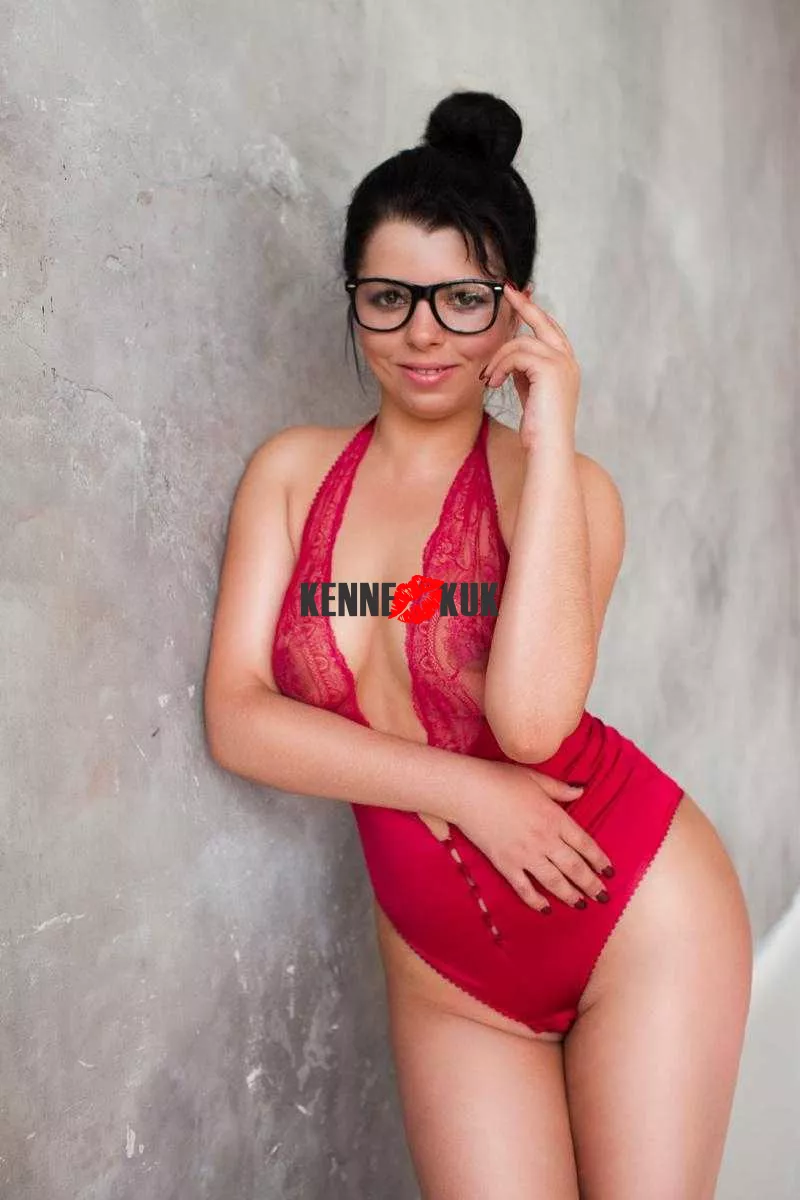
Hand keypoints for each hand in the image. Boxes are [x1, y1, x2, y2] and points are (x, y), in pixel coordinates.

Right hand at [450, 758, 612, 911]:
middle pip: (574, 867)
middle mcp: (544, 839)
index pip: (585, 844)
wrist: (467, 792)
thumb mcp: (536, 778)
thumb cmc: (500, 779)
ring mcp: (525, 855)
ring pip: (554, 881)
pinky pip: (524, 888)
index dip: (599, 860)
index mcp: (554, 818)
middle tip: (603, 897)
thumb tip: (581, 790)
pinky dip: (535, 901)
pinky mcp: (505, 864)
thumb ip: (560, 789)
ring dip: (570, 895)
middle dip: (591, 884)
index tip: (610, 872)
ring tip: (581, 905)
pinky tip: (545, 909)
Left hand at [481, 282, 580, 450]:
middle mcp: (568, 360)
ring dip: (498, 359)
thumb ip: (524, 372)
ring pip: (521, 343)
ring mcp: (561, 362)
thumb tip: (510, 357)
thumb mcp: (530, 393)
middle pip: (544, 322)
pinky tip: (492, 382)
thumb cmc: (537, 430)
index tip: (516, 297)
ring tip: (487, 379)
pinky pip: (516, 354)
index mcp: (566, 365)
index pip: (550, 330)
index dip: (534, 313)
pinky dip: (499, 367)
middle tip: (507, 290)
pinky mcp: (549, 368)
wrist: (548, 449)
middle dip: (524, 304)